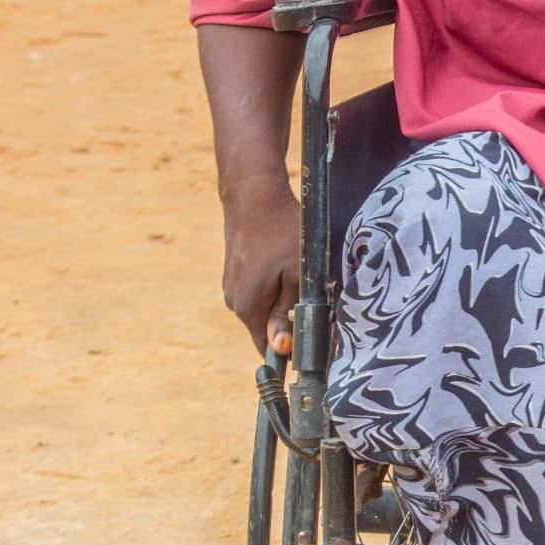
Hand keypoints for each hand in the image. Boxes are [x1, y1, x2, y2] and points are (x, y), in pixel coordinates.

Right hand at [221, 173, 301, 355]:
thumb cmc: (283, 233)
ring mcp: (232, 287)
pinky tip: (283, 265)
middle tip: (310, 294)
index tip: (313, 328)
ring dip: (282, 302)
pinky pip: (258, 292)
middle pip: (267, 329)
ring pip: (263, 309)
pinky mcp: (235, 273)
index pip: (269, 349)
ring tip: (296, 274)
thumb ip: (289, 314)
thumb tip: (281, 349)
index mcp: (248, 308)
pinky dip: (273, 286)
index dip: (293, 346)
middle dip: (289, 321)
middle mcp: (234, 302)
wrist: (253, 196)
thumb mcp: (298, 275)